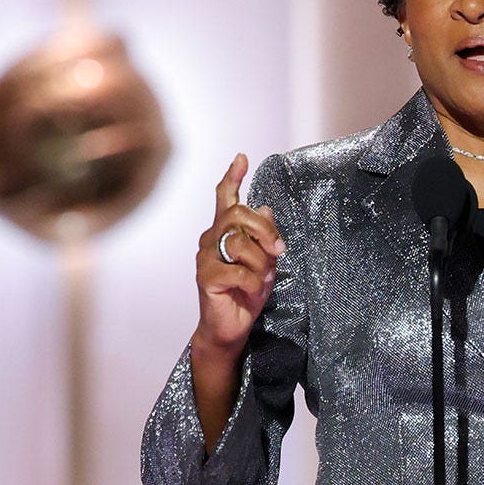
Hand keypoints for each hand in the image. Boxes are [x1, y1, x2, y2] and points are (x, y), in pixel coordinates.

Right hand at [193, 153, 286, 359]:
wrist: (231, 327)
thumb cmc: (246, 292)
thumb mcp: (264, 262)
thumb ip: (264, 236)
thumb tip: (266, 207)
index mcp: (224, 231)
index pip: (225, 197)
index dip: (233, 176)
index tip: (242, 157)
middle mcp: (210, 238)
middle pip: (238, 215)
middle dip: (264, 230)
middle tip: (278, 250)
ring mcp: (204, 257)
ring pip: (240, 243)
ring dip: (261, 264)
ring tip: (261, 279)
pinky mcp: (205, 277)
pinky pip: (240, 272)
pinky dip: (254, 283)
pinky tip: (252, 292)